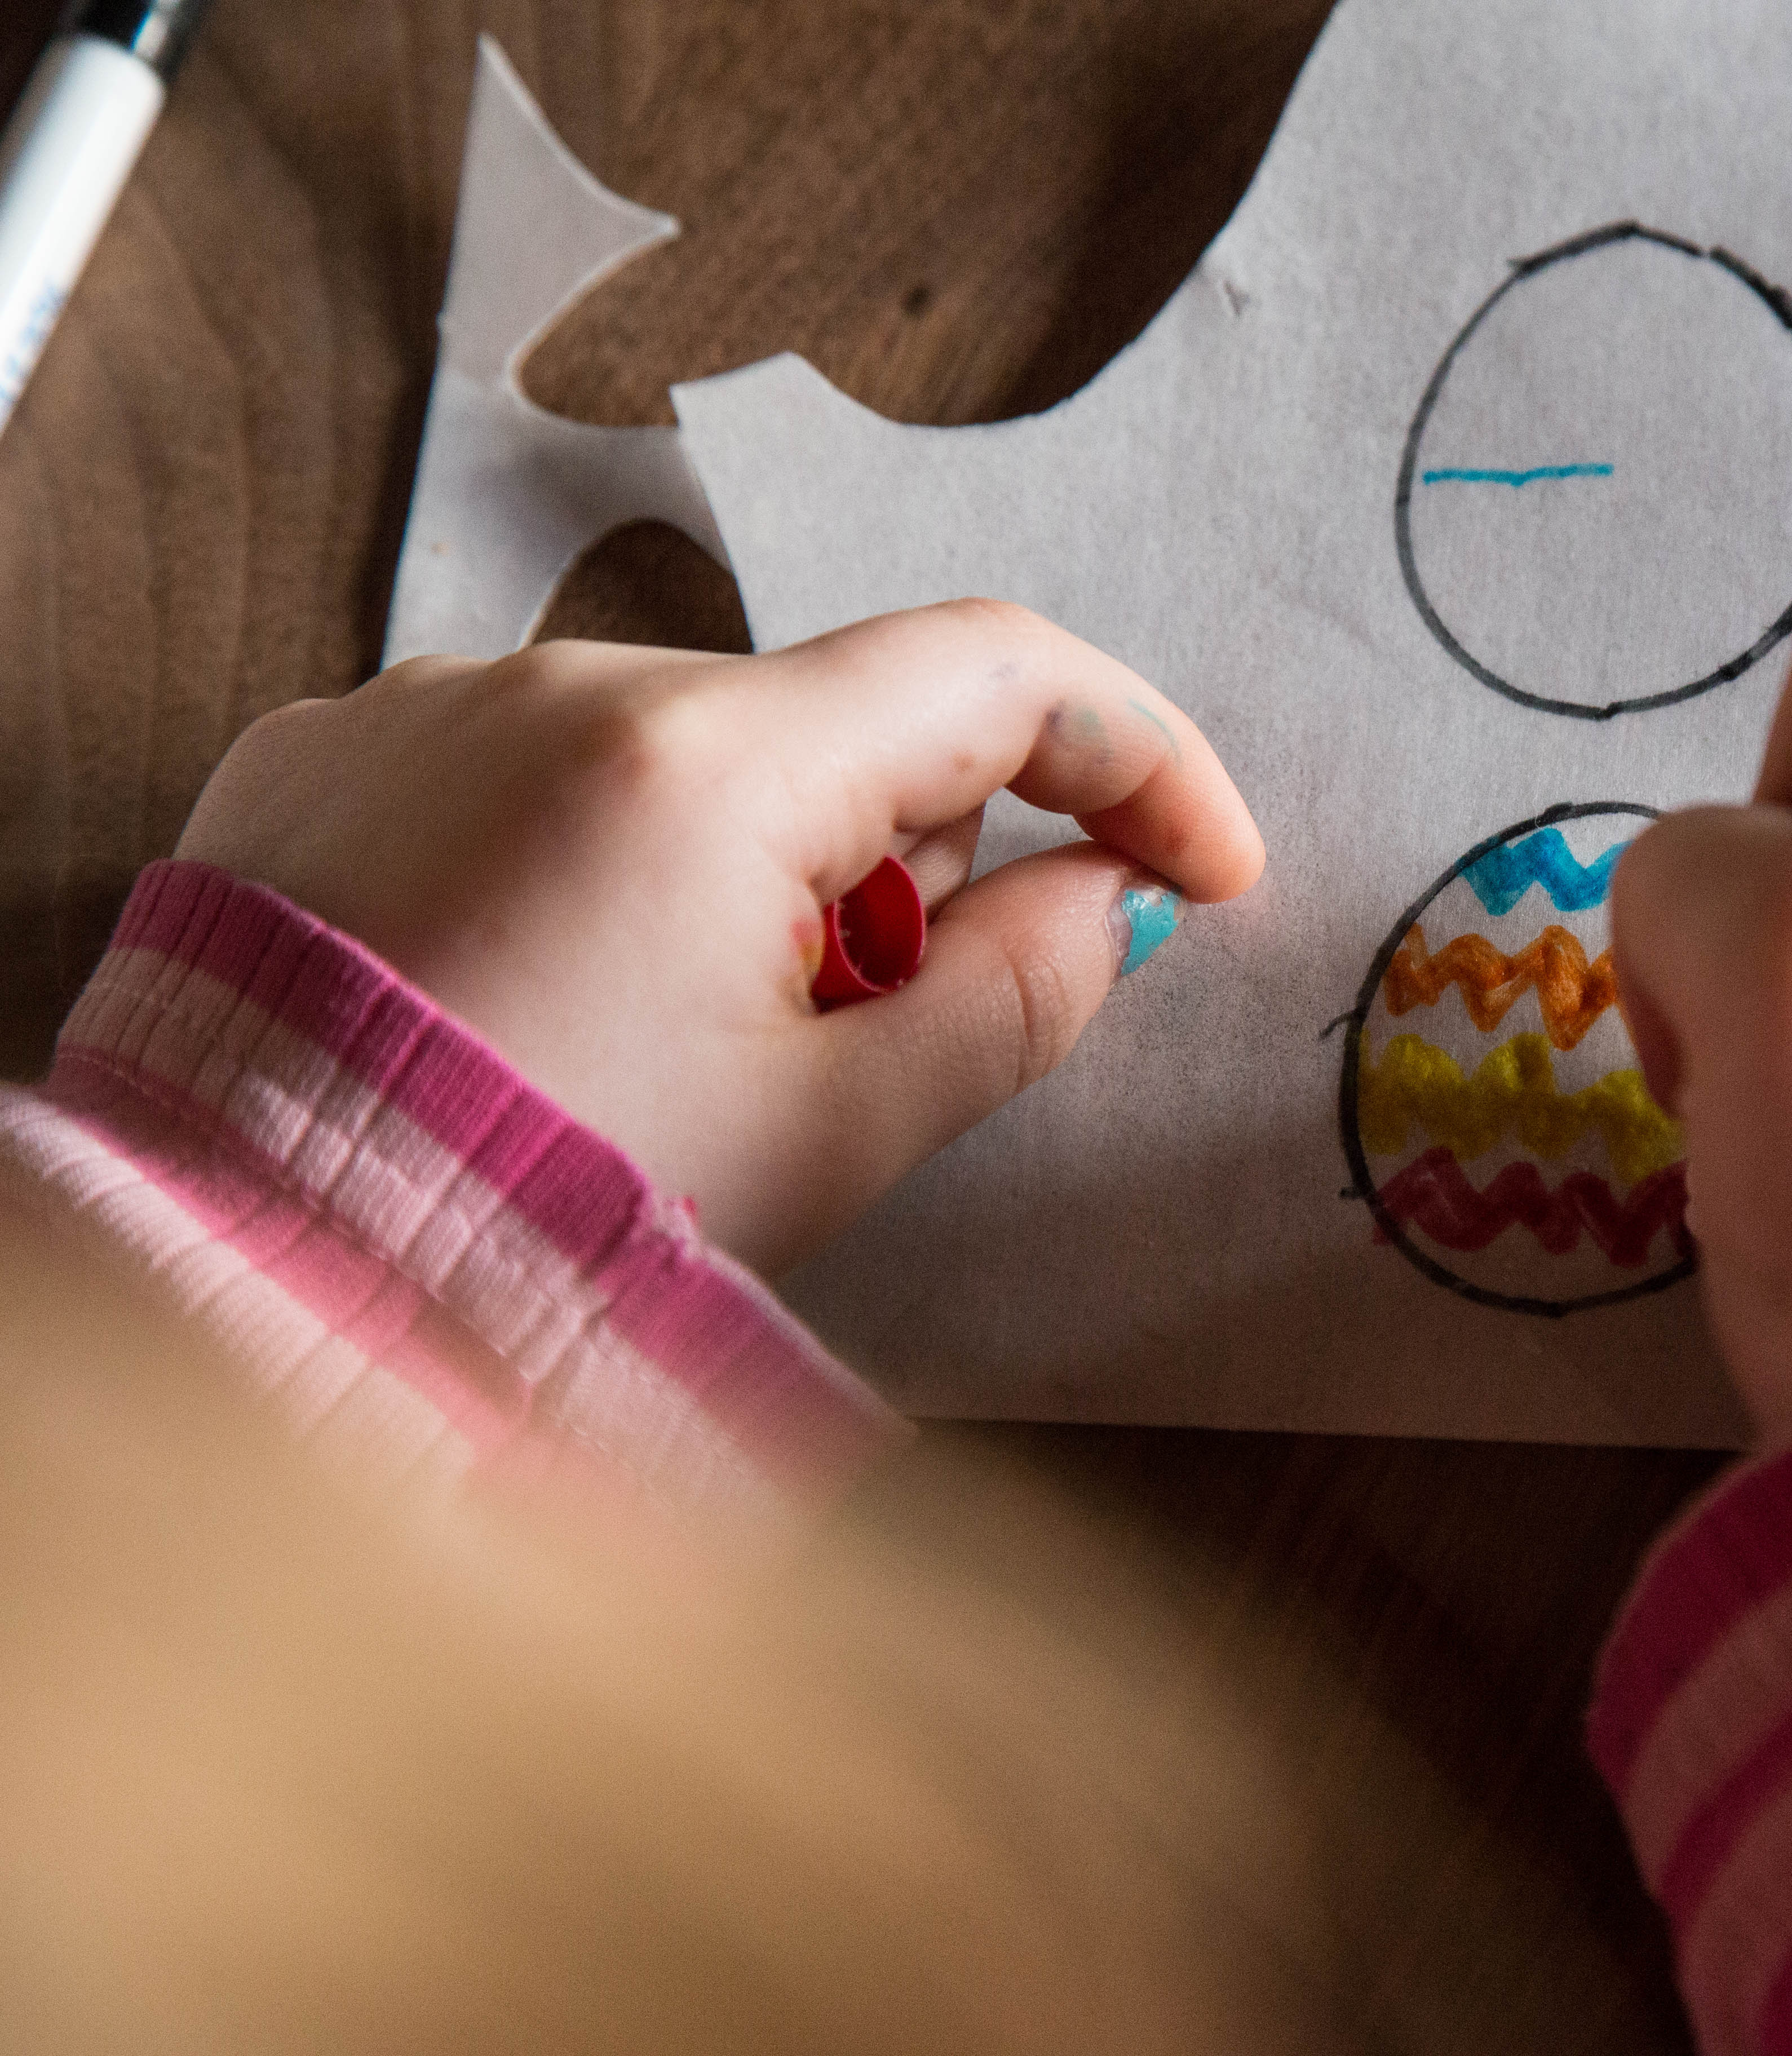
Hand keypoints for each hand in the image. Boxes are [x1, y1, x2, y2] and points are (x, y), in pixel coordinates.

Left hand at [178, 601, 1264, 1271]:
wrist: (235, 1303)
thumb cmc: (534, 1233)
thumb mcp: (830, 1134)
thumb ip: (1012, 998)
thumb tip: (1109, 905)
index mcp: (705, 764)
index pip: (998, 674)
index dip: (1140, 760)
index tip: (1203, 870)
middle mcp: (557, 686)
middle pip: (841, 730)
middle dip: (903, 872)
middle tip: (859, 1044)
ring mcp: (422, 710)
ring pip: (691, 758)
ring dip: (748, 878)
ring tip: (674, 1054)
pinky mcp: (324, 761)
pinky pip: (538, 777)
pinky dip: (599, 871)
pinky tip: (554, 1011)